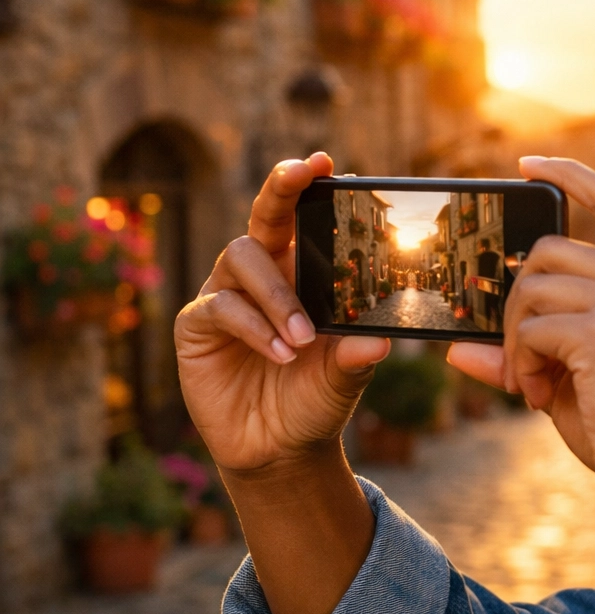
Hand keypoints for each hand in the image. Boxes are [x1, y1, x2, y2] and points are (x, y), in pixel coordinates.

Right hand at [175, 154, 389, 475]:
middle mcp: (261, 275)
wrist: (280, 449)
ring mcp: (225, 295)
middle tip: (300, 171)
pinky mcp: (197, 326)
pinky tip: (281, 354)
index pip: (303, 221)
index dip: (310, 188)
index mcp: (301, 273)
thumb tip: (379, 339)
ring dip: (277, 295)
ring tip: (303, 338)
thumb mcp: (346, 376)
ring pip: (242, 259)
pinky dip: (255, 328)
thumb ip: (359, 355)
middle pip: (264, 217)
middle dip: (280, 190)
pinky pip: (221, 308)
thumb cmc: (316, 399)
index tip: (329, 164)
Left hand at [447, 157, 594, 504]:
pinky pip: (531, 329)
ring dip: (516, 340)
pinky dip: (522, 364)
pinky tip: (541, 397)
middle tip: (524, 362)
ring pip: (532, 288)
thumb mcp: (579, 380)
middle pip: (548, 249)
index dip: (568, 174)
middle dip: (517, 302)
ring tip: (535, 386)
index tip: (527, 165)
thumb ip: (528, 352)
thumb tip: (458, 349)